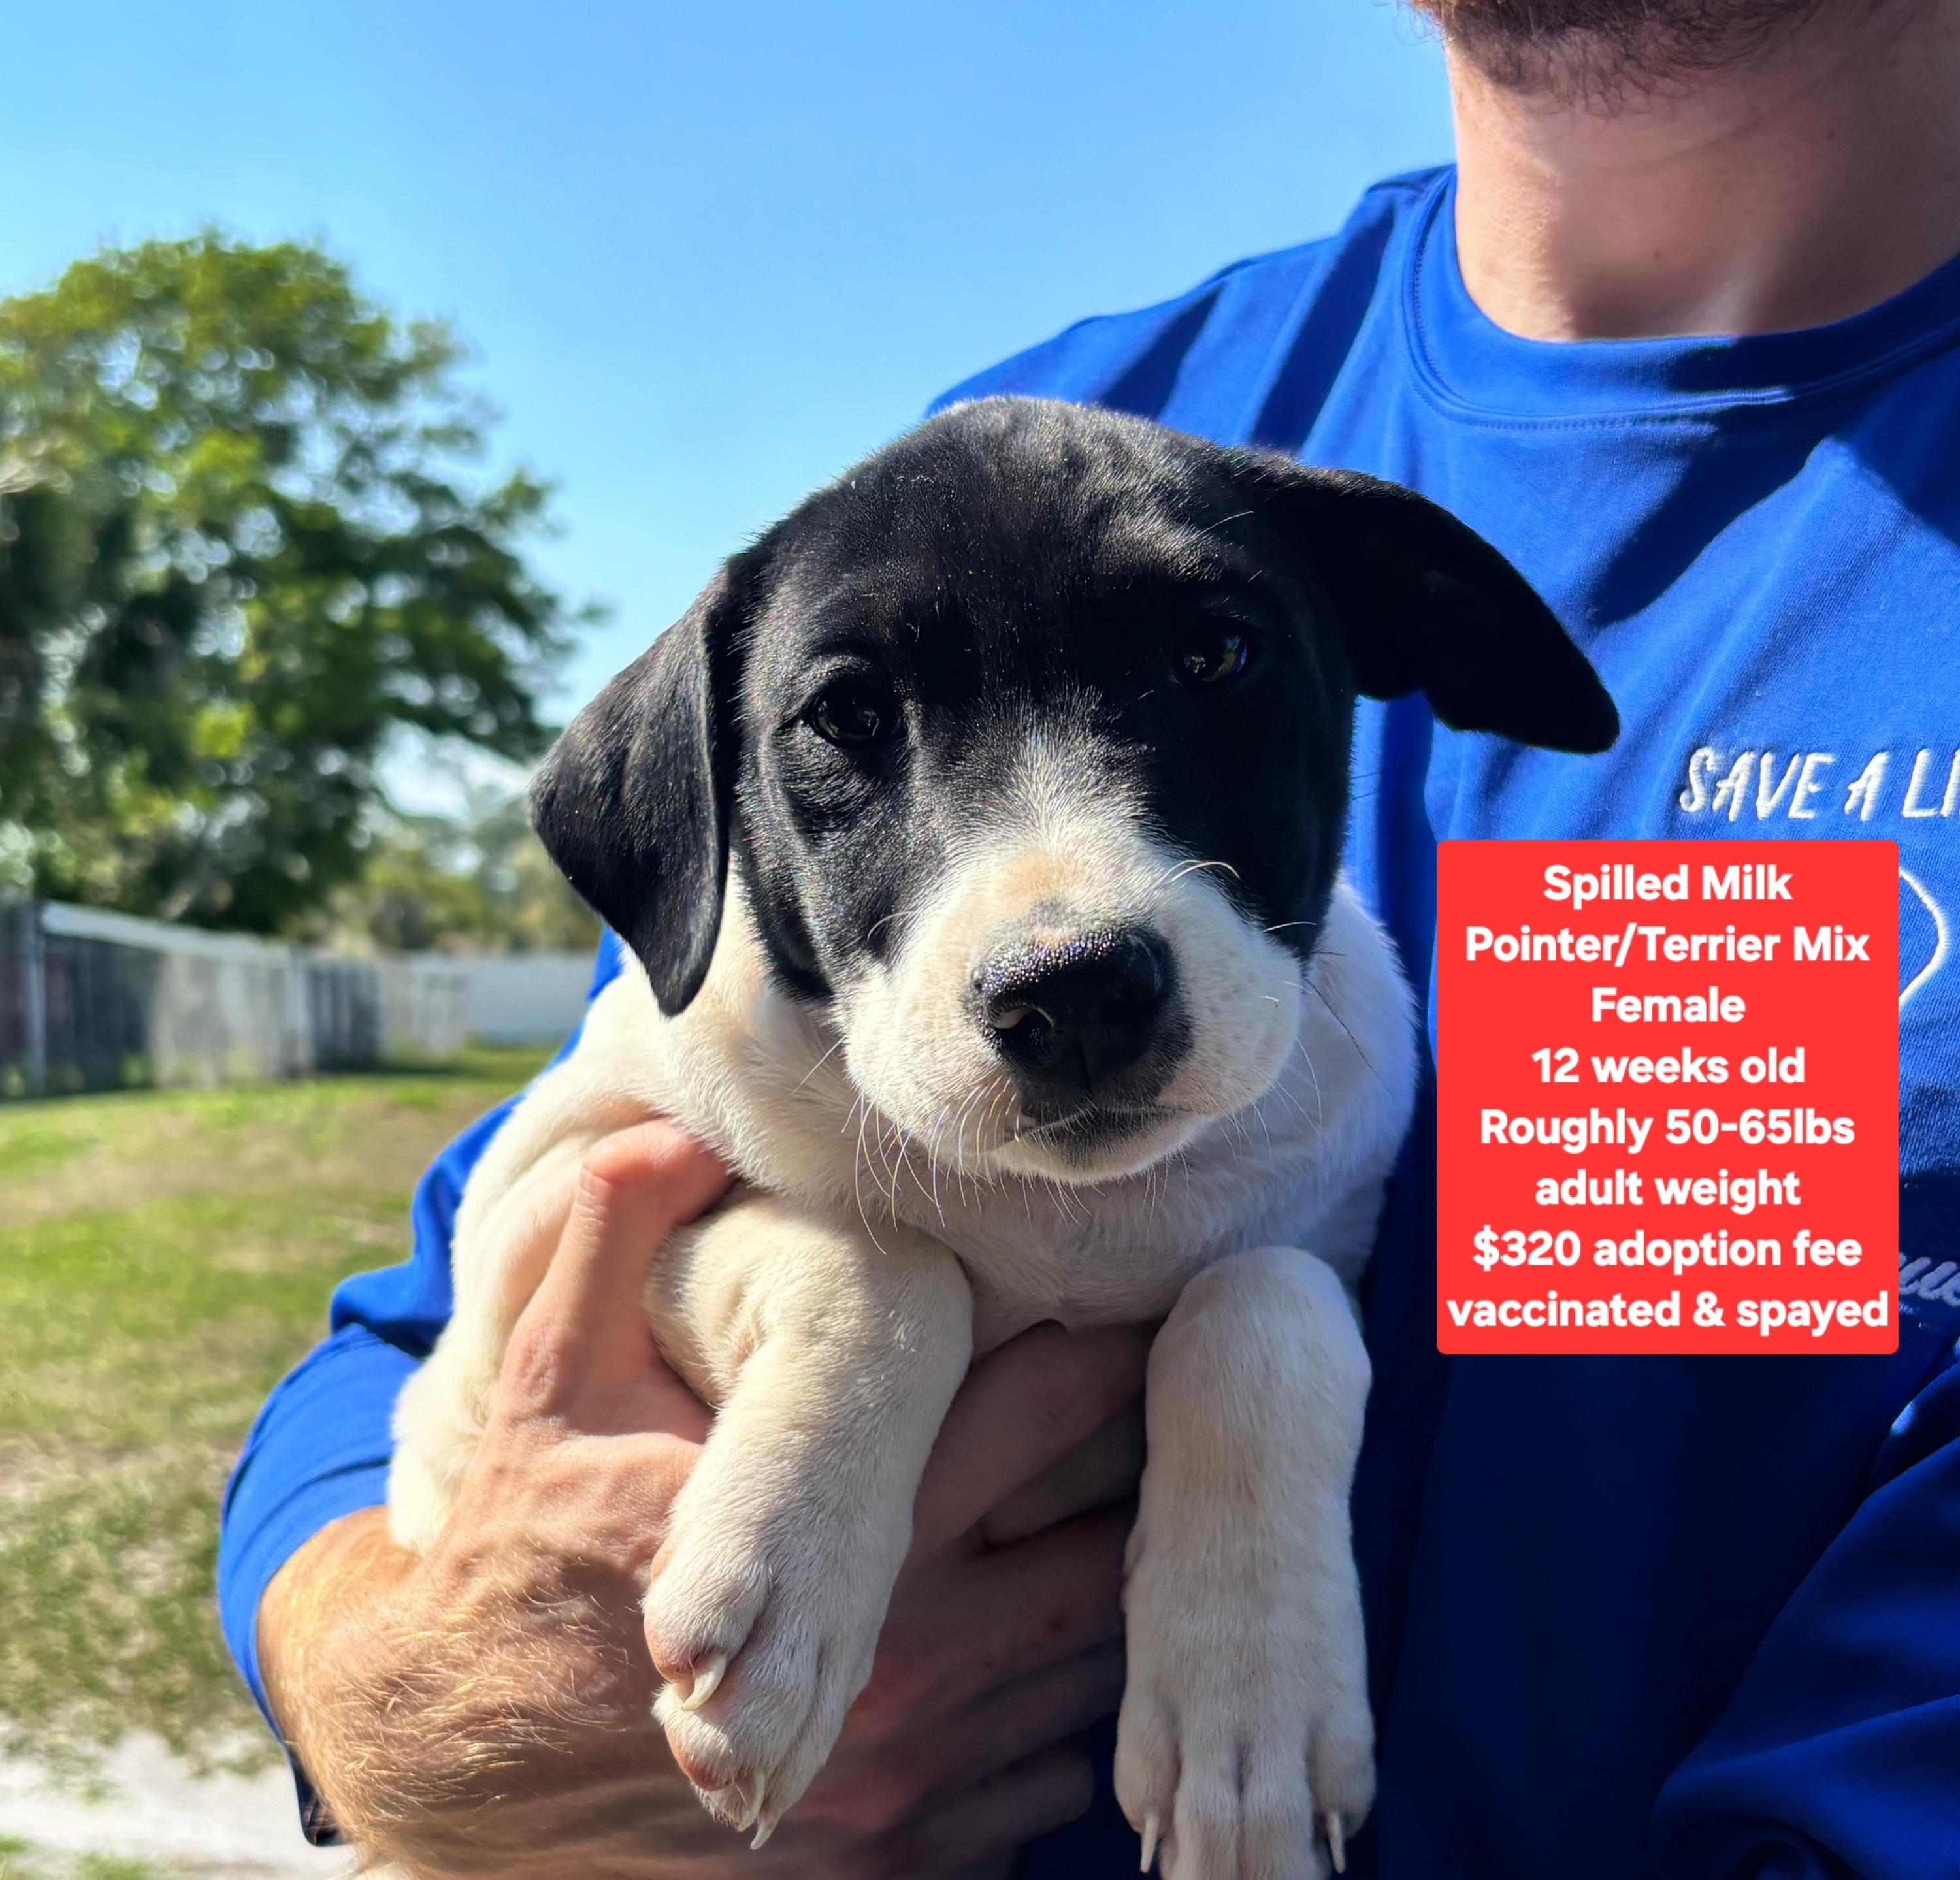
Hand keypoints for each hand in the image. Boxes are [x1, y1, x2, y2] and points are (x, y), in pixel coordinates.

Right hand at [258, 1122, 1147, 1878]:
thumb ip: (609, 1238)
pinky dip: (1068, 1715)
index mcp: (834, 1539)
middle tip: (1189, 1412)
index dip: (1107, 1360)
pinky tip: (1064, 1647)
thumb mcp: (546, 1381)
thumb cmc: (515, 1555)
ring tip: (1151, 1520)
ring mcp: (906, 1784)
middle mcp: (895, 1672)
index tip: (1157, 1309)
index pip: (1033, 1425)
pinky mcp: (897, 1860)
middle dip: (1149, 1484)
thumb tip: (677, 1127)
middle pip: (1101, 1558)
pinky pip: (1046, 1781)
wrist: (451, 1766)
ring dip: (1126, 1604)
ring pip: (1089, 1681)